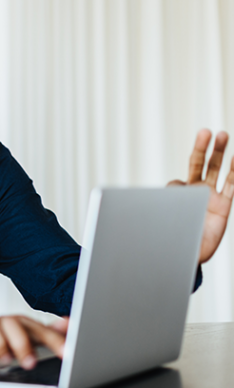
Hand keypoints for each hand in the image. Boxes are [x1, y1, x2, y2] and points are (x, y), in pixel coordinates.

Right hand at [0, 313, 68, 369]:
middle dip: (22, 343)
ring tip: (4, 360)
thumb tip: (70, 324)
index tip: (67, 352)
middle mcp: (2, 321)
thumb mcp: (25, 337)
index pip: (39, 328)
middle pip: (13, 323)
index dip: (53, 339)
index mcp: (20, 323)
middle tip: (29, 362)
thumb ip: (47, 333)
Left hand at [168, 130, 233, 263]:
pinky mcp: (223, 206)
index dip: (175, 185)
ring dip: (220, 153)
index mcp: (177, 196)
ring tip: (223, 134)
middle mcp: (195, 193)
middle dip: (203, 148)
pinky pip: (231, 185)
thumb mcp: (162, 216)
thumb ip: (166, 200)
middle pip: (200, 165)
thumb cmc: (171, 238)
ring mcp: (210, 198)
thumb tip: (175, 185)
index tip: (175, 192)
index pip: (177, 182)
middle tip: (205, 131)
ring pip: (217, 170)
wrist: (187, 257)